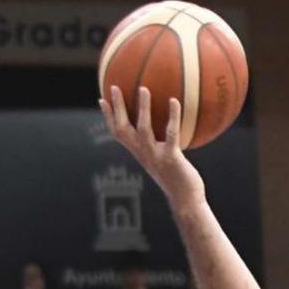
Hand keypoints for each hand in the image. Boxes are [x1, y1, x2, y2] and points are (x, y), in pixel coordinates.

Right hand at [99, 85, 206, 211]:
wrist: (186, 202)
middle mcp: (143, 154)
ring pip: (143, 129)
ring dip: (143, 108)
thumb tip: (168, 131)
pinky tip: (174, 100)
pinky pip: (171, 134)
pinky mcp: (171, 158)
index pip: (118, 134)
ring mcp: (156, 156)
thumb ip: (162, 147)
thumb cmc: (179, 181)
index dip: (108, 117)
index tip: (101, 100)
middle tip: (114, 86)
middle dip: (116, 109)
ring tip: (143, 89)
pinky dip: (172, 116)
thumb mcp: (166, 162)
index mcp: (139, 154)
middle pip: (123, 129)